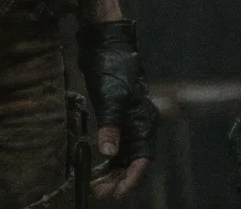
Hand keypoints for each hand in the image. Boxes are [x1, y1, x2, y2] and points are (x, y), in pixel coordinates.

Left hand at [77, 20, 156, 199]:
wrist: (106, 48)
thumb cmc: (113, 70)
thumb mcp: (110, 99)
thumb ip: (110, 127)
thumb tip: (109, 153)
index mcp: (144, 121)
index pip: (143, 159)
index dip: (132, 178)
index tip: (118, 193)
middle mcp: (140, 126)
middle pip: (134, 162)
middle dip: (119, 180)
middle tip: (101, 193)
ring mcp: (128, 124)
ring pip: (124, 158)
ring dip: (112, 174)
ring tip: (96, 186)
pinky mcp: (116, 120)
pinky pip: (115, 149)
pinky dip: (107, 162)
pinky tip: (96, 171)